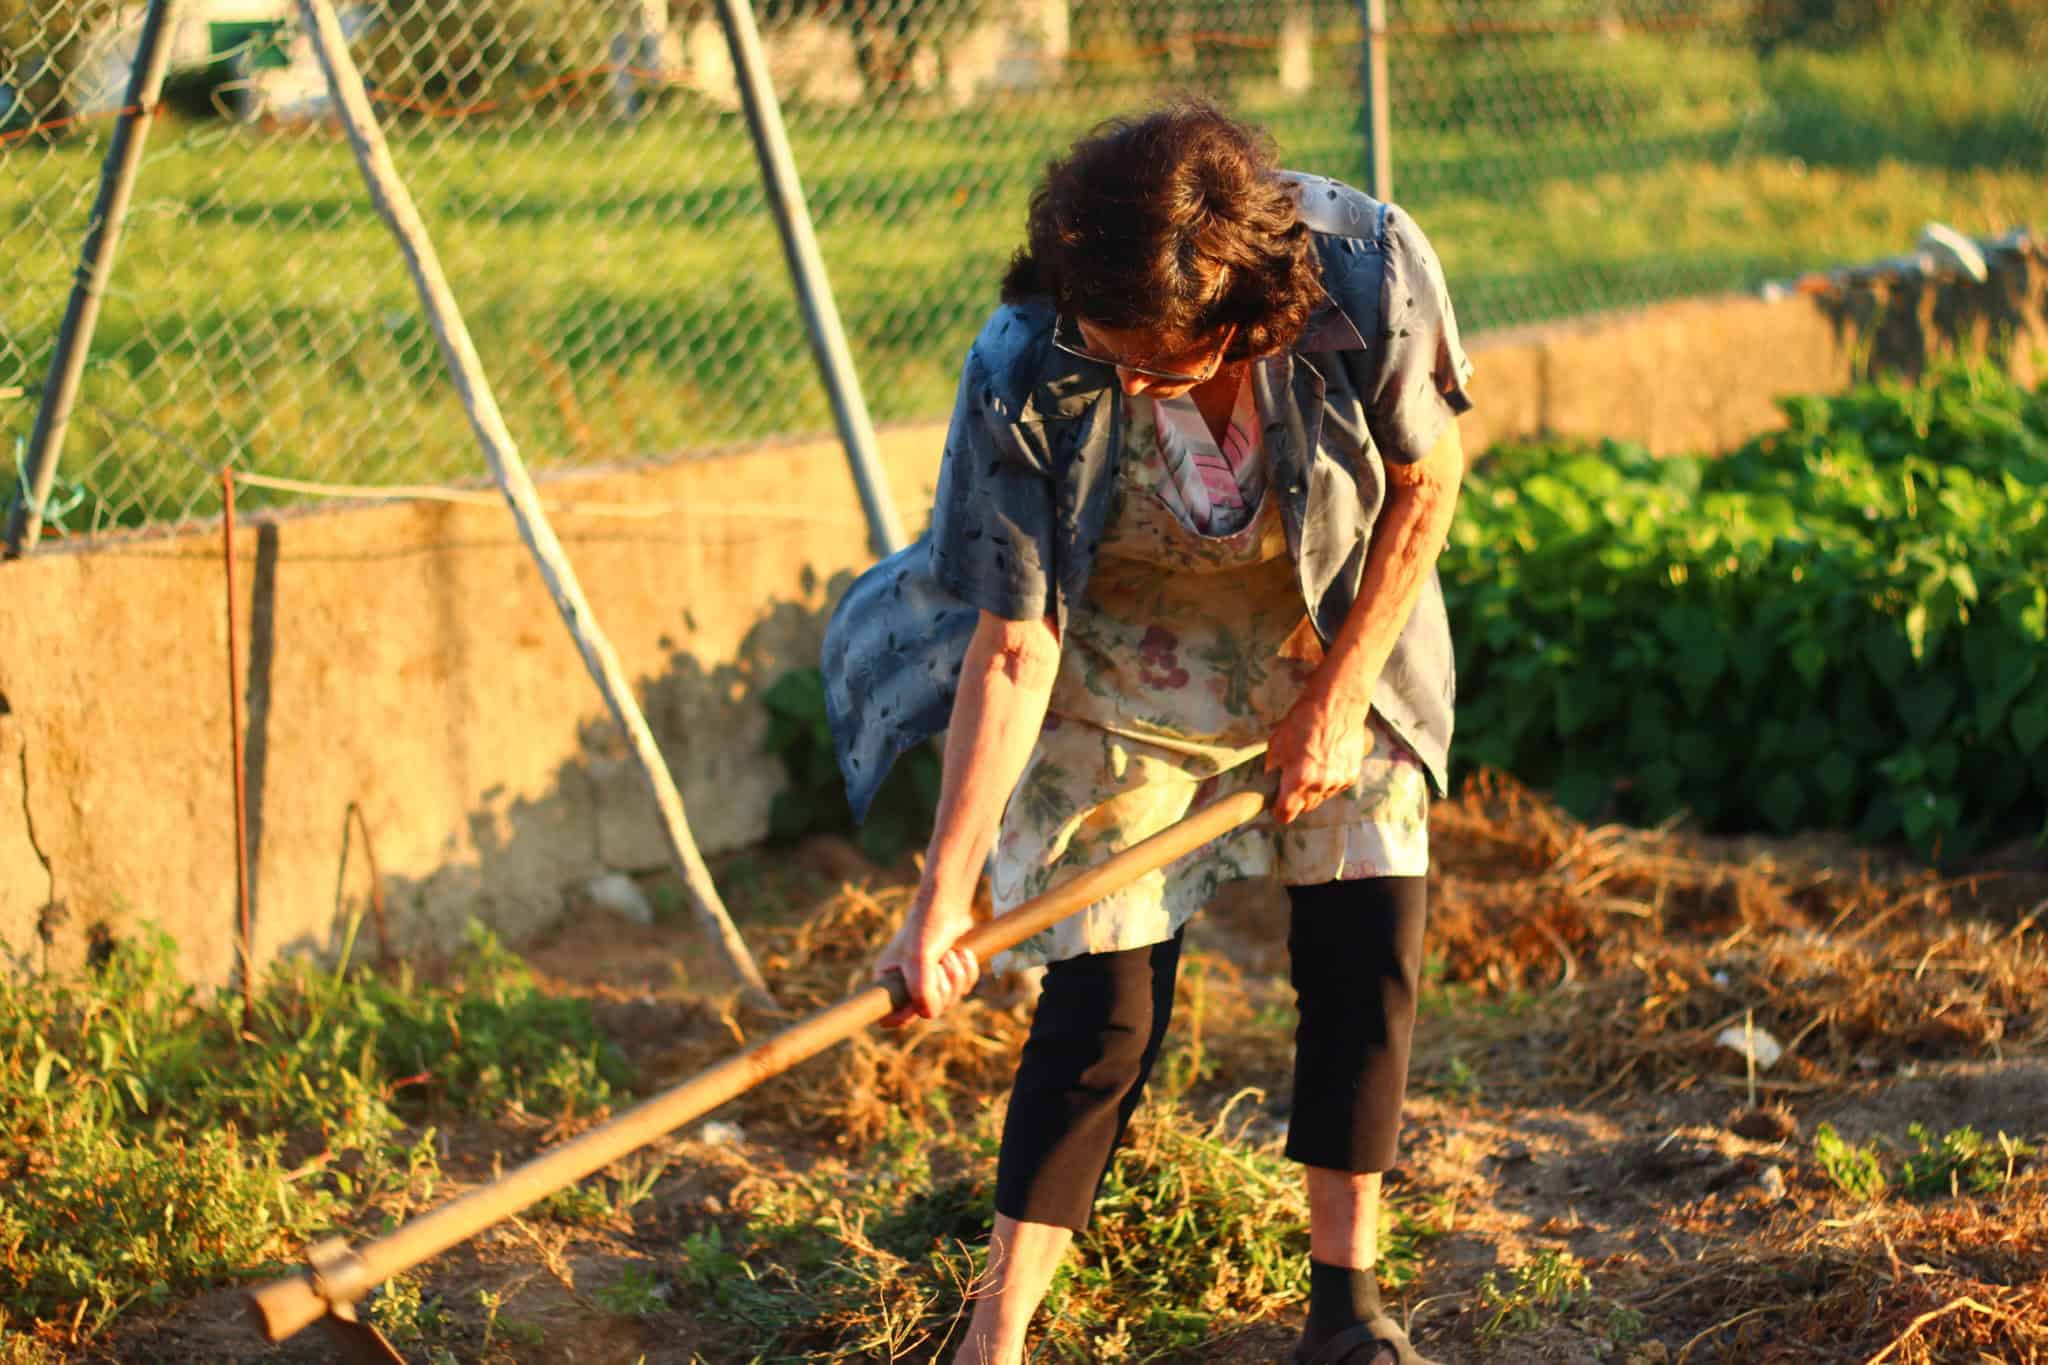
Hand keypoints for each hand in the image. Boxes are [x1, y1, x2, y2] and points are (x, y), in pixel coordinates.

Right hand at [874, 895, 980, 1025]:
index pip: (889, 1018)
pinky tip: (963, 953)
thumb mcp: (920, 957)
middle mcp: (906, 985)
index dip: (905, 1015)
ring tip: (952, 954)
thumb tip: (929, 1014)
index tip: (920, 1000)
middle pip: (928, 1011)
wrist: (947, 903)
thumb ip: (921, 989)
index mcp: (888, 981)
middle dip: (942, 988)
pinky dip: (968, 973)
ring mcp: (929, 981)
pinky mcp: (949, 975)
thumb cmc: (926, 927)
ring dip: (957, 977)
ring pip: (949, 1002)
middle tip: (941, 964)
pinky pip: (964, 990)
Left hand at [1265, 687, 1373, 824]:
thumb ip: (1273, 770)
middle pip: (1304, 808)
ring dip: (1312, 790)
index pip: (1286, 814)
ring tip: (1310, 765)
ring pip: (1320, 799)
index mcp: (1299, 778)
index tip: (1275, 806)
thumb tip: (1270, 785)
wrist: (1337, 704)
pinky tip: (1325, 762)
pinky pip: (1335, 788)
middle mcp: (1320, 784)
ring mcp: (1338, 781)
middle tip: (1291, 780)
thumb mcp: (1276, 743)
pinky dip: (1328, 781)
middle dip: (1295, 800)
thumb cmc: (1303, 720)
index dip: (1278, 812)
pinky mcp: (1351, 776)